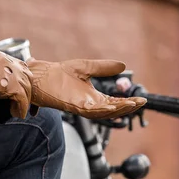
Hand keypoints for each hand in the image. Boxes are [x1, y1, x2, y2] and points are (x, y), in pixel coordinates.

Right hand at [0, 51, 32, 118]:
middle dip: (27, 92)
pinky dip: (21, 108)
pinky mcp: (9, 84)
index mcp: (2, 57)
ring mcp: (10, 72)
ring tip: (18, 111)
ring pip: (27, 88)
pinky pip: (22, 98)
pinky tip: (18, 114)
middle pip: (28, 77)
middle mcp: (9, 62)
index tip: (21, 93)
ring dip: (24, 102)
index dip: (23, 81)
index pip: (22, 67)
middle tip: (21, 104)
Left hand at [27, 58, 145, 118]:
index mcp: (92, 98)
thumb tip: (123, 65)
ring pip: (103, 113)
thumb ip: (103, 67)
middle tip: (141, 103)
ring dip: (118, 110)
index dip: (127, 102)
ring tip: (132, 104)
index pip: (114, 102)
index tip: (141, 99)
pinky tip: (113, 105)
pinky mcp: (73, 106)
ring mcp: (81, 107)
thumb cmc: (56, 74)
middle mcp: (88, 105)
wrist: (38, 77)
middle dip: (127, 108)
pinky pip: (91, 111)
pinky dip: (103, 109)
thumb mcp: (85, 67)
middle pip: (112, 110)